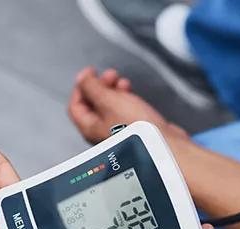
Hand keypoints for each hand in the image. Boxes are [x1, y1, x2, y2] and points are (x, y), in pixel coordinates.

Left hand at [68, 67, 188, 144]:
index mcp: (89, 128)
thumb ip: (91, 87)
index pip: (75, 106)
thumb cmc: (137, 129)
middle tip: (110, 76)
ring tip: (123, 83)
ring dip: (114, 91)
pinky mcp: (132, 129)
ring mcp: (117, 132)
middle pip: (92, 104)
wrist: (163, 144)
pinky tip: (132, 95)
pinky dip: (125, 99)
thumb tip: (82, 78)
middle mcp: (100, 132)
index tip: (90, 74)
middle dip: (100, 86)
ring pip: (109, 106)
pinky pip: (123, 111)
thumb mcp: (108, 100)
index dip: (81, 86)